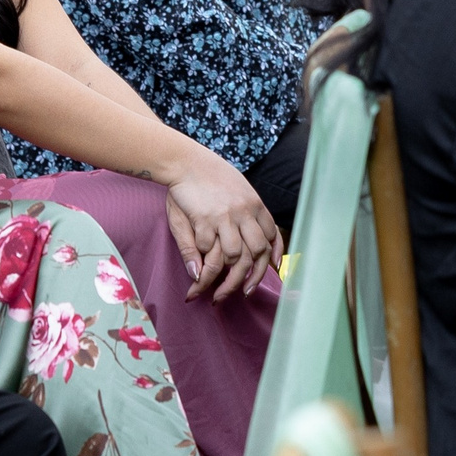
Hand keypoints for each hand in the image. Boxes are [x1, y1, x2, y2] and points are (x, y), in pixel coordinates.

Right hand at [162, 152, 280, 302]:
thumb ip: (247, 224)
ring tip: (214, 294)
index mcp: (255, 205)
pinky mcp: (205, 219)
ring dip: (225, 281)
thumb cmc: (208, 178)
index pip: (270, 239)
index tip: (266, 275)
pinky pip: (208, 251)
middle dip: (247, 280)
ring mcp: (226, 217)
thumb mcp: (234, 196)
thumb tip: (261, 257)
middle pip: (254, 255)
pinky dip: (203, 266)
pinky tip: (197, 275)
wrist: (184, 161)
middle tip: (239, 295)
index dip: (271, 261)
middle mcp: (244, 212)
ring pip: (234, 258)